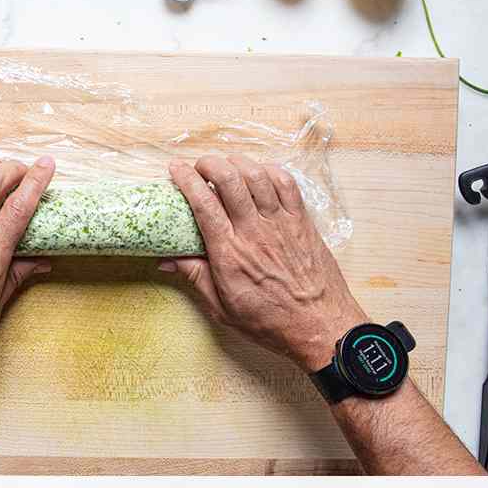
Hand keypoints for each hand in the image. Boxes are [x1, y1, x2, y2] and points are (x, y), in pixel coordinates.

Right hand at [163, 155, 366, 370]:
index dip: (186, 181)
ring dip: (238, 162)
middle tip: (199, 165)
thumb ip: (196, 277)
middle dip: (210, 163)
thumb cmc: (270, 322)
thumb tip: (167, 260)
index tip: (175, 169)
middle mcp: (255, 232)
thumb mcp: (222, 308)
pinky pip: (287, 184)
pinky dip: (270, 171)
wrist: (319, 325)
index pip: (203, 205)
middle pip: (230, 180)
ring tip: (226, 164)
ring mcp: (282, 224)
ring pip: (258, 175)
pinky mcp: (302, 222)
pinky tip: (259, 173)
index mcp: (229, 254)